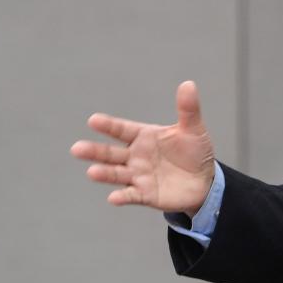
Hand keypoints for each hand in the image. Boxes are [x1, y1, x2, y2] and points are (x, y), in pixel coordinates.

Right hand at [70, 80, 215, 215]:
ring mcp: (138, 175)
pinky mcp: (146, 194)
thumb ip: (188, 109)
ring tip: (92, 172)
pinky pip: (132, 195)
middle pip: (111, 153)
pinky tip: (113, 198)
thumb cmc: (195, 152)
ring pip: (117, 174)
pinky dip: (122, 197)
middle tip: (77, 149)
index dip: (108, 125)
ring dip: (104, 174)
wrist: (205, 181)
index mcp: (144, 136)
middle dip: (95, 151)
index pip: (122, 130)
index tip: (93, 120)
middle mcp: (135, 156)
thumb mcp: (193, 129)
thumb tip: (189, 84)